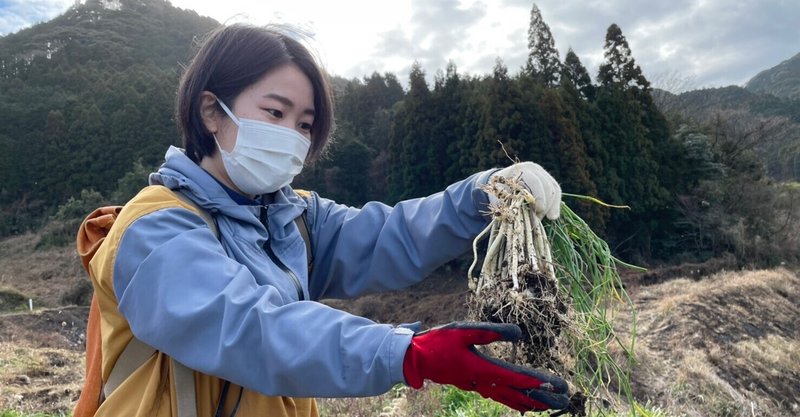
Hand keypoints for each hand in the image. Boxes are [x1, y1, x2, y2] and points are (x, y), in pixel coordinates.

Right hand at [403, 322, 568, 412]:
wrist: (416, 358)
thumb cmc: (439, 342)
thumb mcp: (464, 331)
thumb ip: (492, 331)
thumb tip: (519, 334)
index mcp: (484, 369)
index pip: (518, 378)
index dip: (539, 382)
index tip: (559, 386)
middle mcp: (484, 382)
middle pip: (518, 395)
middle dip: (542, 399)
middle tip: (564, 403)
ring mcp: (479, 386)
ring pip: (510, 399)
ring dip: (531, 403)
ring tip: (549, 408)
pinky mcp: (474, 385)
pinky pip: (500, 398)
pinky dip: (515, 402)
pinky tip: (522, 405)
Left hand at [491, 162, 561, 219]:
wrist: (501, 186)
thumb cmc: (499, 195)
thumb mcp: (502, 199)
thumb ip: (513, 206)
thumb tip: (525, 219)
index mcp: (520, 171)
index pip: (535, 182)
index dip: (539, 197)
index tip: (538, 212)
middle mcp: (533, 168)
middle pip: (547, 186)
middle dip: (545, 204)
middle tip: (539, 217)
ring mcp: (542, 172)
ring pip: (554, 189)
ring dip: (551, 206)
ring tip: (545, 218)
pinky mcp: (548, 180)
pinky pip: (556, 191)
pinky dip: (555, 204)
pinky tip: (552, 216)